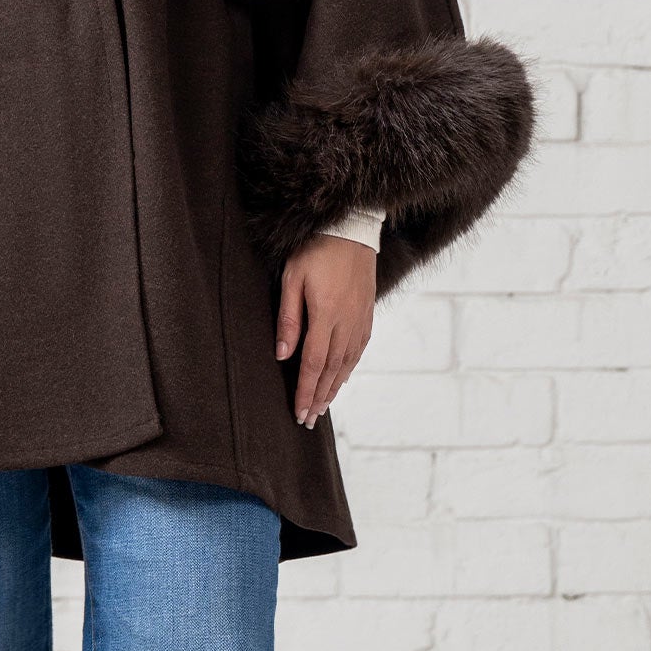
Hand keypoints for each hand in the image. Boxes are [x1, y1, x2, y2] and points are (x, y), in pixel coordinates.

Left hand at [276, 236, 375, 428]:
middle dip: (319, 397)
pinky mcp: (367, 314)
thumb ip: (288, 318)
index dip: (305, 391)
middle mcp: (347, 322)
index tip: (298, 412)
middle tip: (308, 420)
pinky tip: (341, 379)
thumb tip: (282, 354)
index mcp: (326, 315)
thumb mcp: (293, 278)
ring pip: (347, 363)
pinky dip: (348, 369)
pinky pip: (358, 350)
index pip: (314, 364)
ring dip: (334, 388)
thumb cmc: (316, 250)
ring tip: (322, 407)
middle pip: (331, 370)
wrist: (352, 229)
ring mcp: (360, 319)